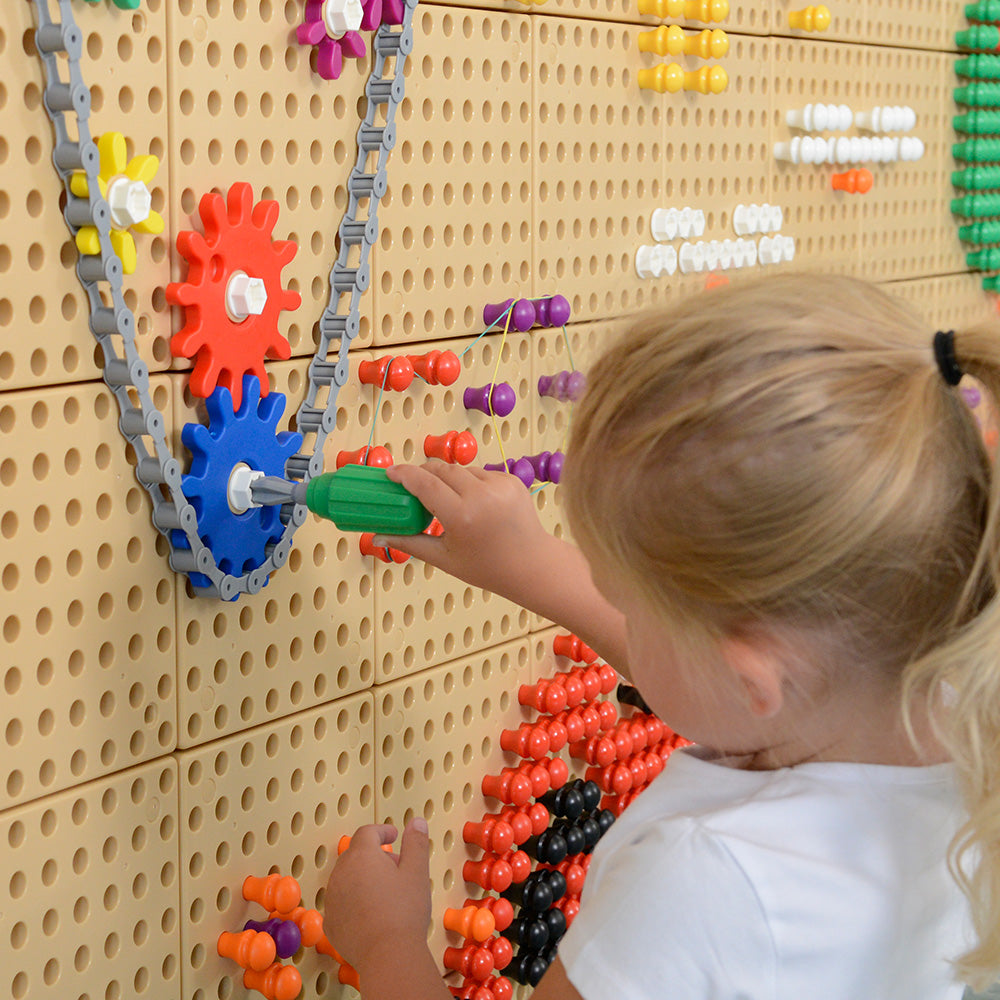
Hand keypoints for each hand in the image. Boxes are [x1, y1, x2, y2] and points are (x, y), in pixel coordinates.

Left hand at [323, 820, 431, 972]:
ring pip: (346, 878)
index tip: (394, 836)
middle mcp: (341, 873)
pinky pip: (341, 903)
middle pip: (356, 855)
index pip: (368, 833)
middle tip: (396, 867)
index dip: (382, 831)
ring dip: (363, 878)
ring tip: (386, 893)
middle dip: (375, 856)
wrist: (388, 956)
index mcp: (362, 856)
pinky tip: (372, 913)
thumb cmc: (404, 911)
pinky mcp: (330, 923)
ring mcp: (332, 899)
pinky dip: (354, 901)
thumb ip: (416, 842)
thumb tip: (416, 822)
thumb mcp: (417, 872)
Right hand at [374, 461, 553, 598]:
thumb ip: (409, 542)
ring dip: (448, 479)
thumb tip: (378, 536)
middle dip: (423, 473)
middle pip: (441, 470)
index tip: (390, 473)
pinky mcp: (512, 480)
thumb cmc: (487, 567)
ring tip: (449, 502)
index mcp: (462, 516)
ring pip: (461, 470)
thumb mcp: (444, 558)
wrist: (532, 565)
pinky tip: (474, 504)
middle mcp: (481, 495)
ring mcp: (500, 485)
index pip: (425, 483)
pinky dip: (471, 483)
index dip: (404, 474)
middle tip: (412, 484)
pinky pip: (481, 473)